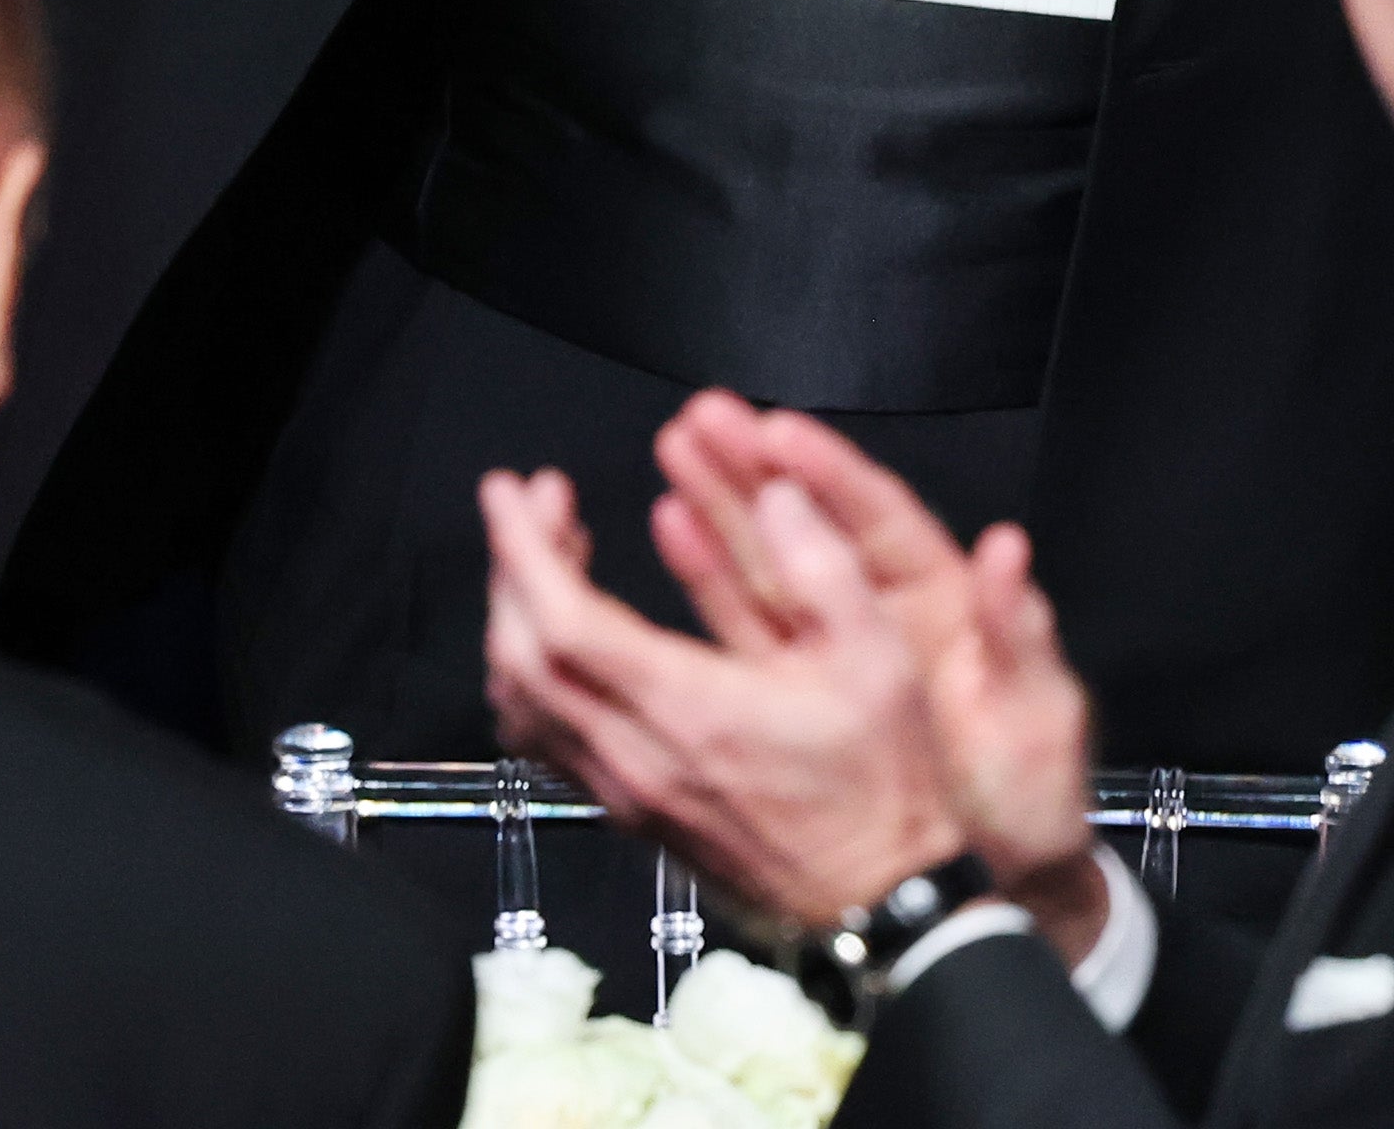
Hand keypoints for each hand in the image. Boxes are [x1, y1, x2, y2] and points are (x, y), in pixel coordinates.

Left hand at [481, 462, 972, 932]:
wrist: (874, 903)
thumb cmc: (881, 784)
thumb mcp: (879, 660)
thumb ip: (824, 568)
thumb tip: (778, 493)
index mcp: (691, 708)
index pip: (564, 626)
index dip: (524, 550)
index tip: (514, 490)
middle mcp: (638, 755)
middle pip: (522, 658)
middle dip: (512, 568)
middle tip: (537, 503)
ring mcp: (625, 791)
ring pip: (521, 703)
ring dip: (516, 622)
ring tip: (552, 558)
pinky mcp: (628, 812)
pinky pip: (544, 740)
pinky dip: (530, 675)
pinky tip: (567, 637)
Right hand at [643, 400, 1094, 933]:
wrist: (992, 887)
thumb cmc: (1031, 798)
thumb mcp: (1039, 716)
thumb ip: (1021, 634)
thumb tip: (1009, 549)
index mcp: (946, 603)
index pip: (881, 519)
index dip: (830, 473)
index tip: (779, 428)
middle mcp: (883, 614)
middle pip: (814, 525)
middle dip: (757, 468)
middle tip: (702, 416)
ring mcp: (835, 652)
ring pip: (771, 562)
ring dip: (724, 505)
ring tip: (676, 448)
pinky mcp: (799, 694)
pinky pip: (747, 623)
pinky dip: (709, 575)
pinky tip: (672, 528)